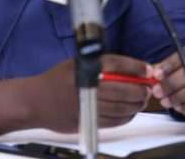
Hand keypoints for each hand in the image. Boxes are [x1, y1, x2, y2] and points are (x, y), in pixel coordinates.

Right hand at [28, 55, 150, 132]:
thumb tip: (130, 70)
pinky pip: (114, 121)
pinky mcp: (87, 120)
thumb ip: (100, 66)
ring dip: (136, 105)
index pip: (118, 64)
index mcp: (85, 67)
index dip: (137, 67)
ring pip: (122, 107)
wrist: (36, 101)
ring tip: (140, 101)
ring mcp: (88, 105)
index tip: (148, 70)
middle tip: (147, 89)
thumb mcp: (76, 65)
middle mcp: (87, 85)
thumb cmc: (57, 80)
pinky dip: (126, 117)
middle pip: (124, 87)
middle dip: (141, 89)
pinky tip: (129, 112)